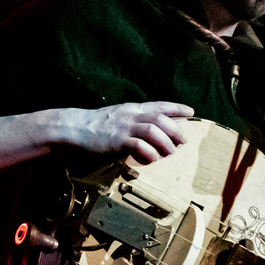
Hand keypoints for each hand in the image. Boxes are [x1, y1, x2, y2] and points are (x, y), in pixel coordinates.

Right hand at [69, 100, 193, 166]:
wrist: (73, 128)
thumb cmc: (94, 126)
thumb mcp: (117, 118)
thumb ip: (133, 122)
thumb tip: (149, 132)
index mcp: (132, 109)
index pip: (159, 105)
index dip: (176, 108)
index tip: (190, 112)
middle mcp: (130, 116)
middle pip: (161, 118)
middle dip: (176, 130)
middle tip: (182, 141)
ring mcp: (124, 128)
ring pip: (153, 130)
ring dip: (166, 142)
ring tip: (170, 152)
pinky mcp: (117, 141)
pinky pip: (139, 146)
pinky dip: (149, 154)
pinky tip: (151, 159)